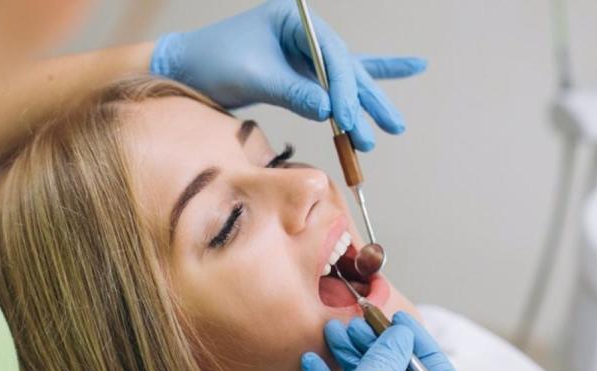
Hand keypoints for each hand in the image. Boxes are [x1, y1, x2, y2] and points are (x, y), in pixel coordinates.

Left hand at [151, 0, 425, 151]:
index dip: (342, 90)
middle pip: (345, 66)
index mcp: (294, 18)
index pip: (330, 55)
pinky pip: (337, 79)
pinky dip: (364, 83)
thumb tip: (330, 111)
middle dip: (366, 99)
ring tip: (392, 126)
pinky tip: (409, 68)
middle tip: (391, 126)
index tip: (346, 119)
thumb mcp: (253, 76)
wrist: (188, 70)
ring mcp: (305, 50)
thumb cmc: (213, 64)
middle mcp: (305, 31)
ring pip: (344, 78)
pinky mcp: (301, 71)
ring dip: (366, 103)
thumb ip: (292, 92)